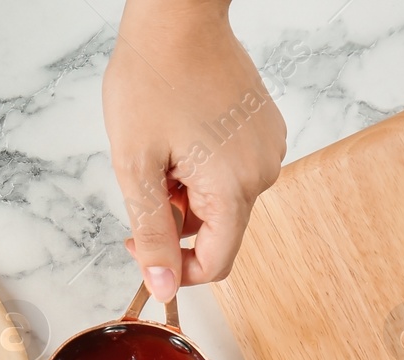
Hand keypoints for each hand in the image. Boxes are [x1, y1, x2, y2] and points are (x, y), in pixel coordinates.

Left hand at [103, 0, 285, 300]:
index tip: (140, 245)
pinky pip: (230, 173)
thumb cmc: (152, 81)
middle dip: (174, 222)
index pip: (216, 264)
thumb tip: (162, 288)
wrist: (176, 19)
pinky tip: (180, 139)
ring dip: (184, 195)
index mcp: (235, 187)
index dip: (173, 269)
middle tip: (143, 183)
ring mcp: (267, 148)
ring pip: (221, 203)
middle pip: (217, 232)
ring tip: (160, 154)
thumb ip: (152, 234)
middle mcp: (263, 171)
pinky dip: (200, 172)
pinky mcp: (263, 130)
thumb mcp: (136, 168)